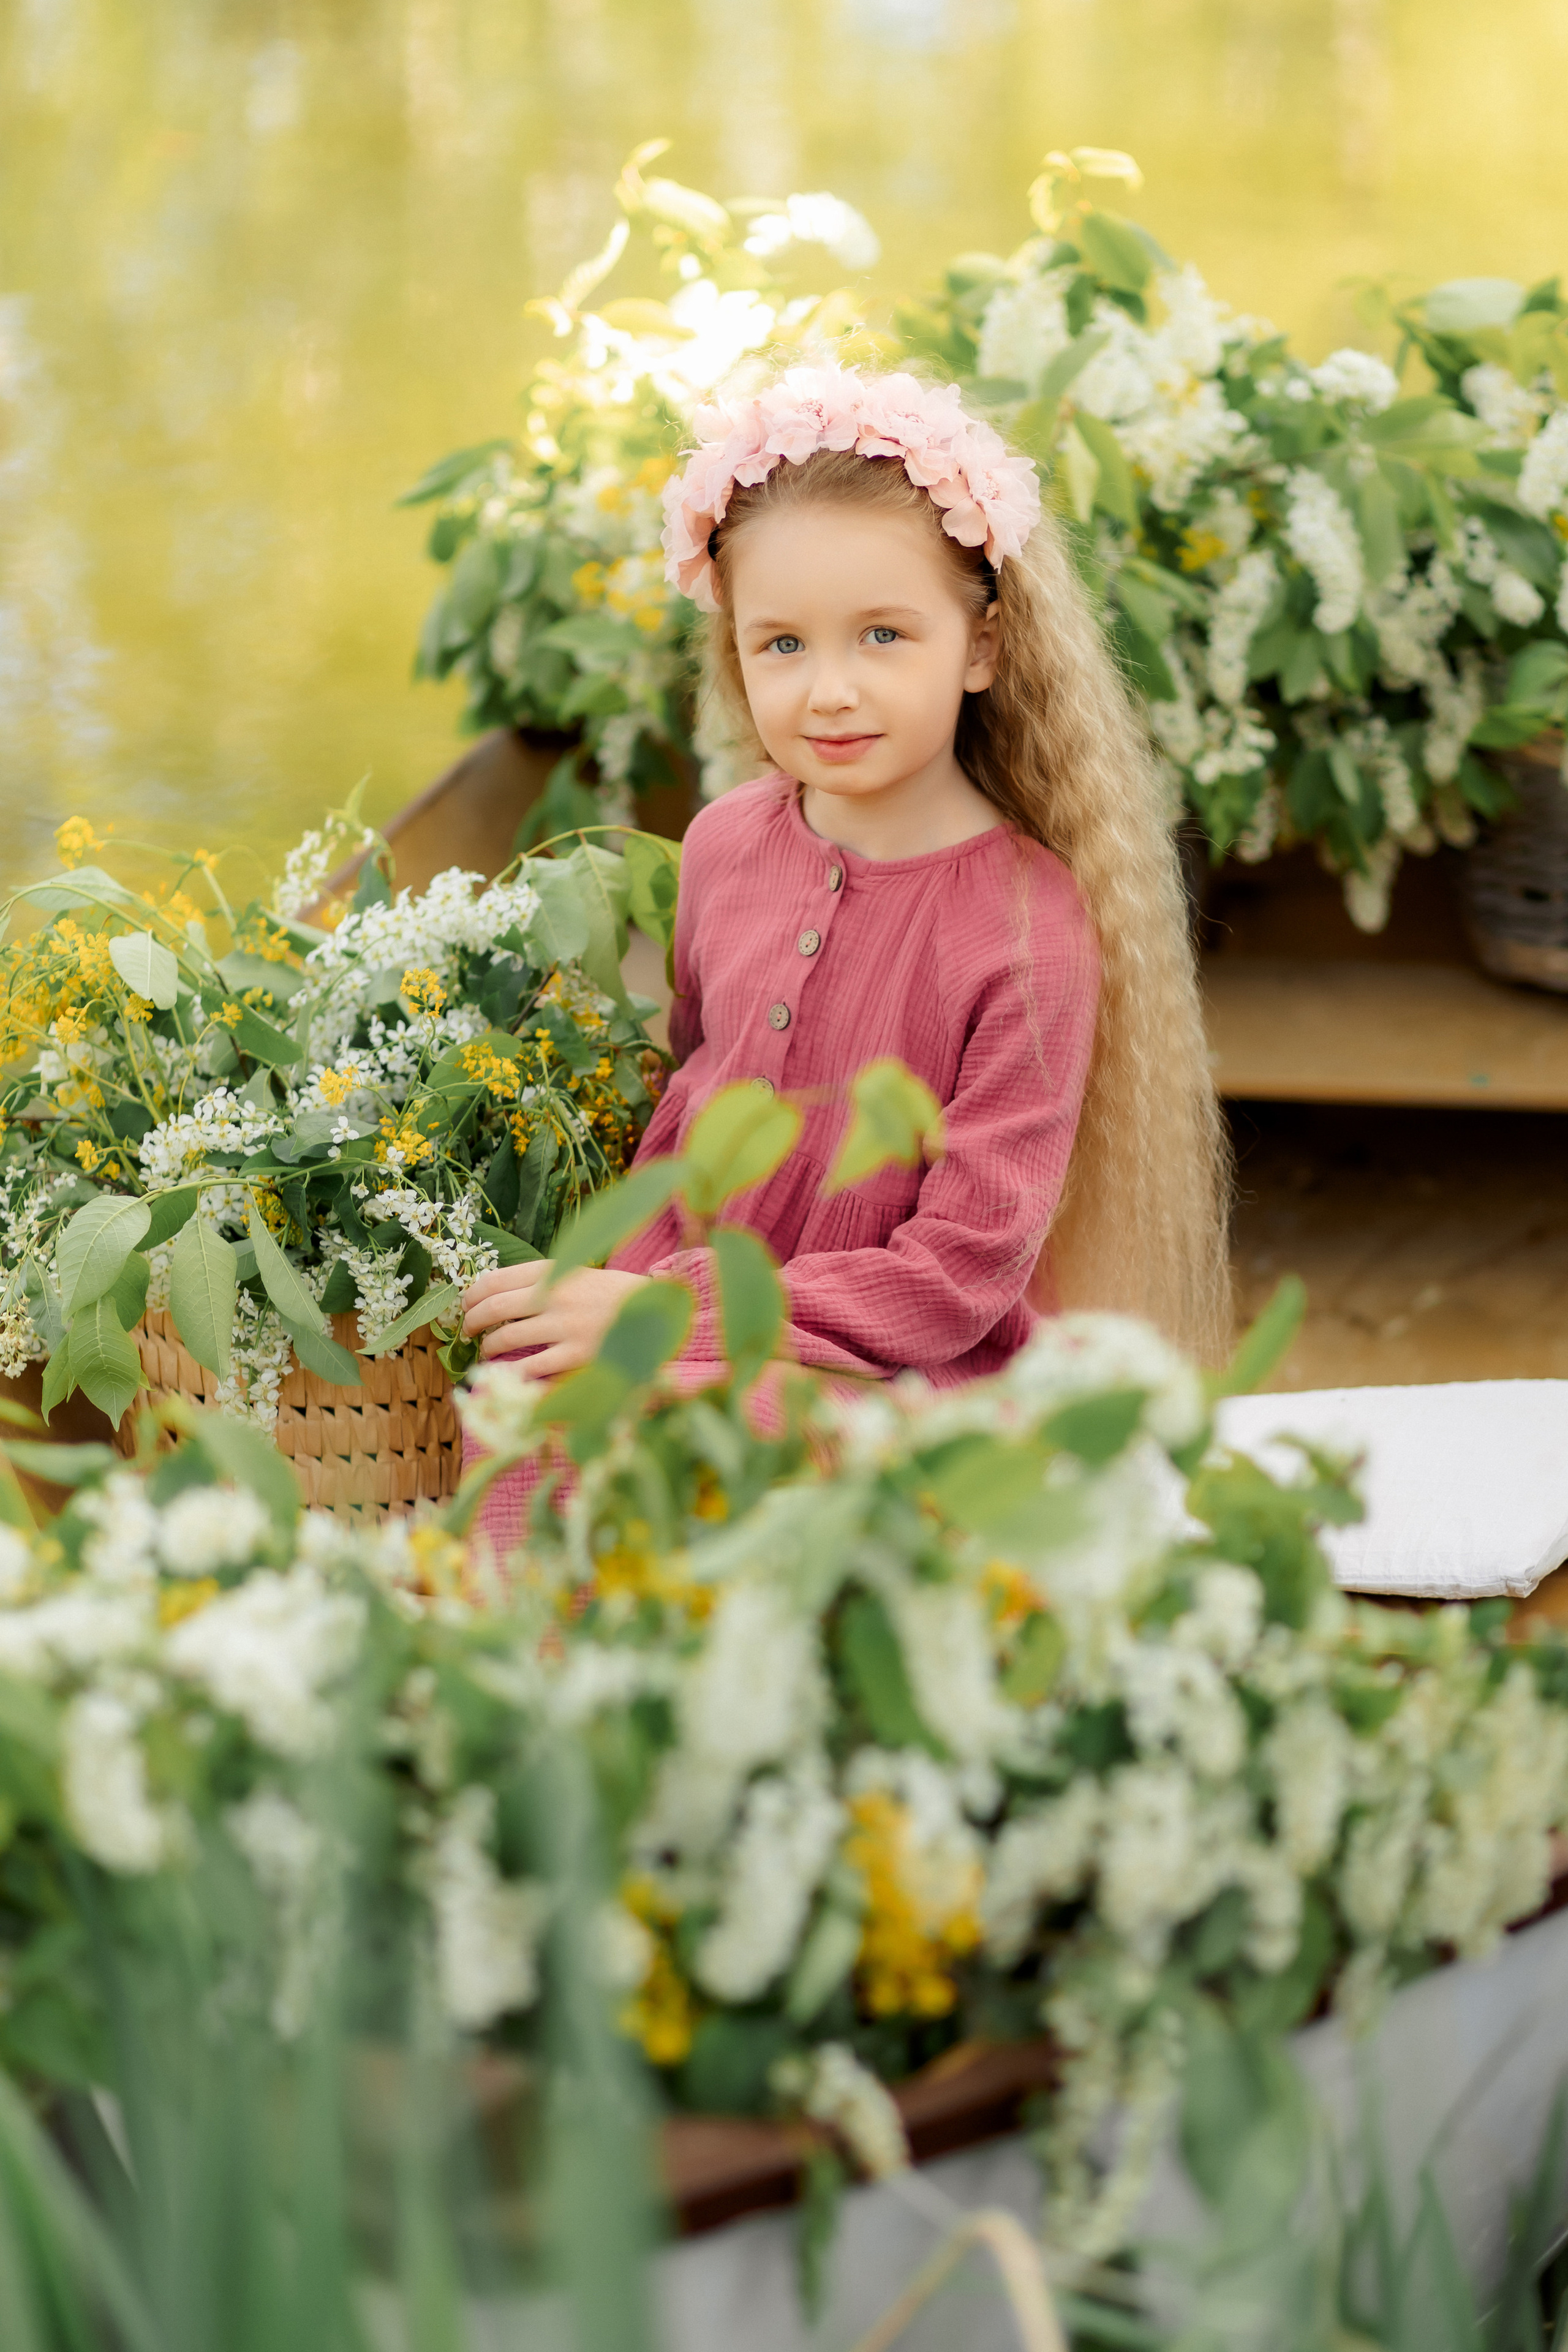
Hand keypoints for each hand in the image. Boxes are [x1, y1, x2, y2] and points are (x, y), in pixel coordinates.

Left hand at [461, 1261, 647, 1379]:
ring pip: (507, 1338)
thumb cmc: (614, 1296)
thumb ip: (543, 1280)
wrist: (658, 1314)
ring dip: (489, 1348)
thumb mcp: (579, 1274)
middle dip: (473, 1321)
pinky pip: (531, 1368)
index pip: (496, 1279)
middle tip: (468, 1331)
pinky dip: (512, 1373)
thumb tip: (495, 1293)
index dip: (472, 1295)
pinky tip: (508, 1375)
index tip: (466, 1305)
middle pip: (494, 1307)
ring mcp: (566, 1327)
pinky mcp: (577, 1356)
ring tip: (488, 1351)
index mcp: (555, 1271)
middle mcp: (557, 1296)